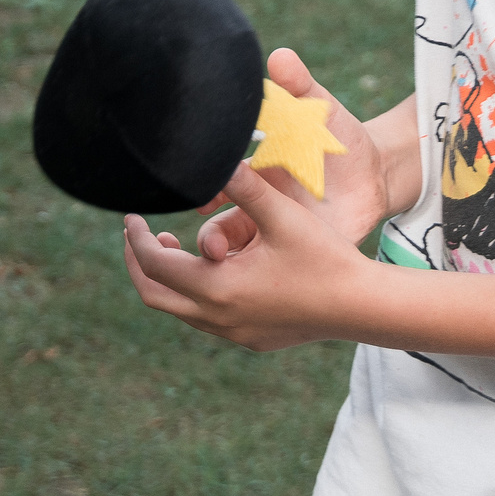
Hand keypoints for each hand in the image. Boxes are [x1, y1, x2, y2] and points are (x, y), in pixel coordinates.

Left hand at [124, 162, 378, 351]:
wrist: (362, 307)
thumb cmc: (324, 258)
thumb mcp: (281, 215)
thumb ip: (244, 187)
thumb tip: (213, 157)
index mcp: (217, 288)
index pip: (155, 264)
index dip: (136, 238)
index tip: (132, 215)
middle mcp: (218, 318)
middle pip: (154, 295)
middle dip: (139, 262)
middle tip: (137, 232)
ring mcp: (234, 333)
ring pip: (179, 309)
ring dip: (167, 277)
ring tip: (172, 243)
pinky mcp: (250, 338)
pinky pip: (205, 318)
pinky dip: (192, 292)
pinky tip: (211, 266)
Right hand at [196, 49, 392, 261]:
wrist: (376, 173)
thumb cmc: (339, 136)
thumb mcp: (320, 110)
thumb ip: (299, 86)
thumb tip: (280, 55)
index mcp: (255, 173)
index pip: (220, 184)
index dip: (205, 191)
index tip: (197, 196)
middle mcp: (259, 206)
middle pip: (224, 226)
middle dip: (212, 237)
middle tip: (209, 247)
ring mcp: (279, 234)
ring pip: (246, 255)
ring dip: (234, 264)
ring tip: (230, 270)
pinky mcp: (302, 252)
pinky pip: (277, 272)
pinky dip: (264, 280)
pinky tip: (259, 288)